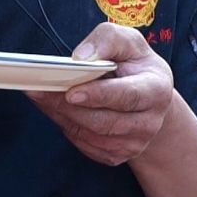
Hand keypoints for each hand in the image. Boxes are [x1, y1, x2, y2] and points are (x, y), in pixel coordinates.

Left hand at [27, 23, 174, 166]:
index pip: (127, 96)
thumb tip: (80, 58)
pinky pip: (86, 145)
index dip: (99, 95)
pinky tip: (55, 110)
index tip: (71, 92)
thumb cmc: (134, 64)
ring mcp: (135, 144)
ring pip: (90, 136)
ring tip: (40, 97)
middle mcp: (149, 122)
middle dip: (68, 107)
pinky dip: (66, 127)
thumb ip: (108, 40)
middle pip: (104, 122)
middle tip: (39, 91)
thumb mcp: (128, 41)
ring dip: (62, 117)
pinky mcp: (118, 156)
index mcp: (157, 90)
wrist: (147, 97)